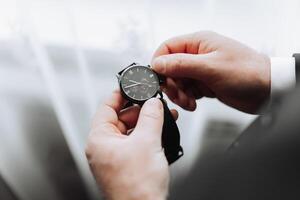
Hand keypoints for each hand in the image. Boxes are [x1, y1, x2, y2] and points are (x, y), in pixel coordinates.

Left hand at [85, 91, 177, 199]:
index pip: (107, 106)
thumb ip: (151, 116)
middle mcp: (104, 147)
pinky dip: (148, 134)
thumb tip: (153, 102)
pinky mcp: (126, 163)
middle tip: (154, 102)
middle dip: (140, 109)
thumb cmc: (137, 187)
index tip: (131, 85)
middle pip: (121, 117)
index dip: (120, 93)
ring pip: (131, 130)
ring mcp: (115, 156)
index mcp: (99, 140)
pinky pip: (136, 141)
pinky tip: (161, 130)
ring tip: (163, 115)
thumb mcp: (147, 142)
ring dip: (147, 121)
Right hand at [152, 31, 270, 113]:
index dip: (159, 63)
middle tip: (178, 94)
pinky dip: (187, 98)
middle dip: (171, 83)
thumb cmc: (247, 72)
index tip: (159, 78)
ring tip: (190, 101)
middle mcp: (197, 55)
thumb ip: (181, 64)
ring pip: (177, 81)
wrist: (267, 90)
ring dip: (179, 93)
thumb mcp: (211, 67)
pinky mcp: (204, 83)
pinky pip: (187, 90)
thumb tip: (158, 63)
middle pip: (170, 68)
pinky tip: (194, 102)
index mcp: (198, 43)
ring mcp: (201, 70)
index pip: (167, 48)